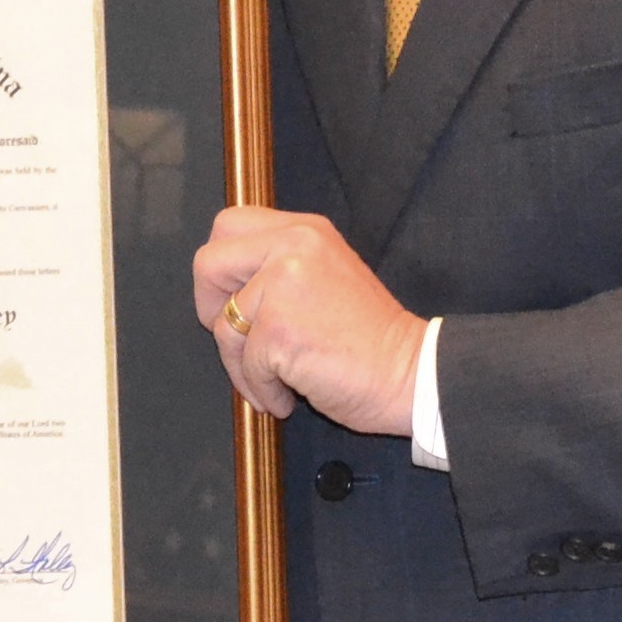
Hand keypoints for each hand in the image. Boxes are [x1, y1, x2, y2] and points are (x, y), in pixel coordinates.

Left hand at [196, 204, 425, 431]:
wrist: (412, 373)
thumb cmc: (369, 340)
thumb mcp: (325, 275)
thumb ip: (279, 268)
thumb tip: (223, 290)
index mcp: (304, 231)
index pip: (229, 225)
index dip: (220, 268)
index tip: (234, 302)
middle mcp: (293, 245)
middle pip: (208, 263)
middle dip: (209, 307)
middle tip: (236, 337)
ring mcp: (285, 283)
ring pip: (225, 325)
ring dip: (243, 366)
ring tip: (278, 382)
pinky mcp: (280, 328)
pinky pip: (247, 364)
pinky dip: (263, 390)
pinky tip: (290, 396)